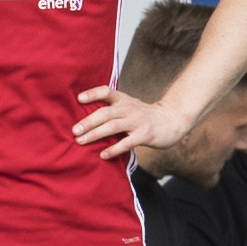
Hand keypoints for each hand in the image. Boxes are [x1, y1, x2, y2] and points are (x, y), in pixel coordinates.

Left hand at [71, 86, 191, 159]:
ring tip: (81, 141)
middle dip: (88, 121)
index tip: (79, 99)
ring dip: (95, 134)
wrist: (172, 120)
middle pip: (105, 112)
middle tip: (74, 130)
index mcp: (123, 99)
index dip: (92, 93)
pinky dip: (114, 149)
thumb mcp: (129, 105)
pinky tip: (103, 154)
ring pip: (113, 126)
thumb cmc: (144, 115)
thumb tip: (86, 116)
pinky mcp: (145, 135)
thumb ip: (112, 108)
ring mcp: (137, 121)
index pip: (106, 91)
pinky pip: (127, 142)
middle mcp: (129, 108)